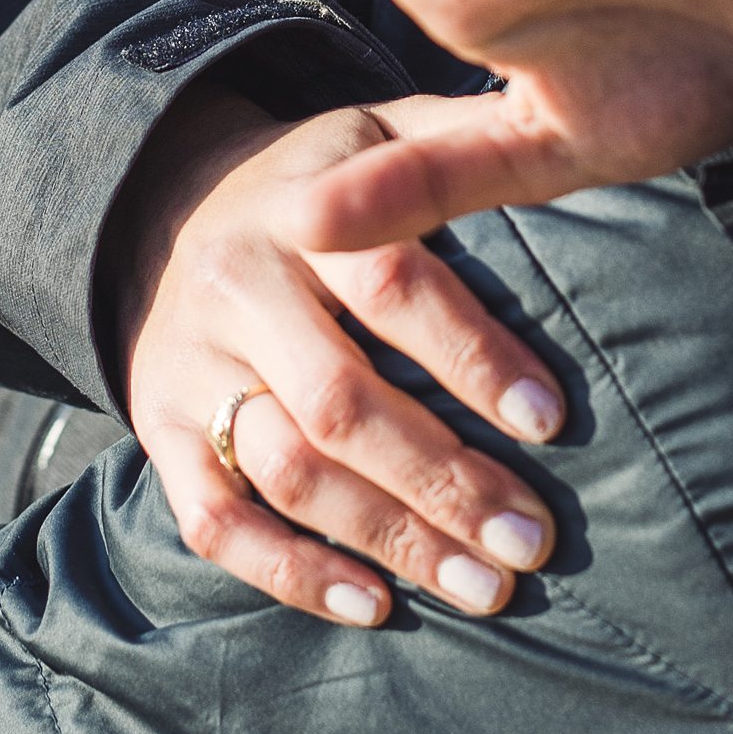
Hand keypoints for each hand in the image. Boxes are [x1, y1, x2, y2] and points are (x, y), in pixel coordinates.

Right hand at [111, 87, 564, 629]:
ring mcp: (188, 365)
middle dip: (444, 480)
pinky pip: (214, 520)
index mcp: (306, 210)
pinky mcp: (159, 428)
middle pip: (339, 401)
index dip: (472, 355)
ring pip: (286, 471)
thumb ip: (461, 141)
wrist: (160, 200)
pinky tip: (375, 606)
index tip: (550, 422)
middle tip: (532, 542)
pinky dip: (292, 574)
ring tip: (484, 588)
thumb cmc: (321, 182)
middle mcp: (237, 287)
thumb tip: (573, 127)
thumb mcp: (380, 131)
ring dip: (390, 539)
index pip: (392, 286)